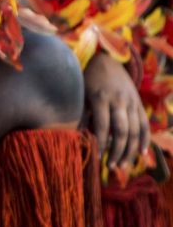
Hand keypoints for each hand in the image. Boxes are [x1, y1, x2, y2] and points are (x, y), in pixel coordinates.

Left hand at [84, 52, 149, 171]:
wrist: (106, 59)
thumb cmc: (87, 78)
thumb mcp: (81, 92)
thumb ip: (82, 112)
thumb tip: (80, 135)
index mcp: (100, 97)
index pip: (103, 125)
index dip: (102, 143)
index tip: (98, 157)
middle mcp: (118, 100)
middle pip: (122, 131)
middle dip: (117, 151)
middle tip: (111, 167)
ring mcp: (131, 102)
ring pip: (135, 130)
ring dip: (130, 150)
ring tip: (123, 165)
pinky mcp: (139, 103)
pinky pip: (144, 124)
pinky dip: (145, 139)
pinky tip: (142, 153)